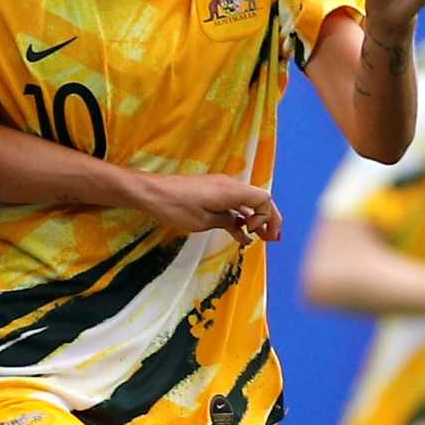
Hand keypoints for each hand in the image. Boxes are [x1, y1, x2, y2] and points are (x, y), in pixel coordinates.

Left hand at [136, 173, 281, 245]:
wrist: (152, 193)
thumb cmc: (176, 207)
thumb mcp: (205, 221)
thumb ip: (228, 222)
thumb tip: (242, 226)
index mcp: (232, 190)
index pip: (264, 199)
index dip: (266, 217)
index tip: (252, 231)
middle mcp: (230, 185)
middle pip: (259, 200)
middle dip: (268, 219)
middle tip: (272, 239)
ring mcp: (221, 187)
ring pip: (247, 202)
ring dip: (255, 219)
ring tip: (260, 239)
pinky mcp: (211, 191)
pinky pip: (233, 203)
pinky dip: (240, 216)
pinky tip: (241, 233)